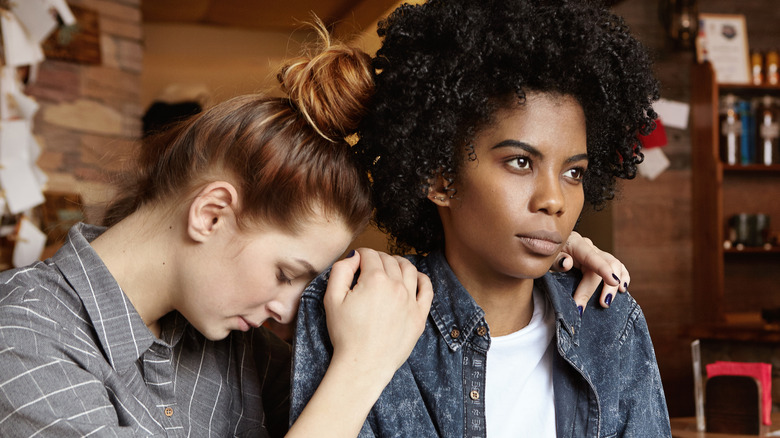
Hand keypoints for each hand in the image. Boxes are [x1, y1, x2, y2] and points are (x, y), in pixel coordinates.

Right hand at [323, 248, 432, 383]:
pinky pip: (427, 289)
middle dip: (378, 258)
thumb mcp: (331, 299)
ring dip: (399, 263)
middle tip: (369, 265)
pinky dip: (422, 278)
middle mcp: (396, 286)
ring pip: (409, 269)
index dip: (361, 254)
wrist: (363, 364)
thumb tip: (354, 256)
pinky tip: (415, 277)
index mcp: (374, 279)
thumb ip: (341, 270)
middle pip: (389, 260)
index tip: (356, 260)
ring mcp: (411, 301)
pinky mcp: (419, 316)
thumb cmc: (345, 334)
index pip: (370, 254)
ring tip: (391, 266)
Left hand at [551, 231, 628, 312]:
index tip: (613, 282)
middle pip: (606, 264)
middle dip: (602, 287)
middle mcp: (590, 247)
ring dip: (614, 284)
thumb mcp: (548, 255)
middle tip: (590, 307)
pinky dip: (623, 277)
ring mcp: (598, 253)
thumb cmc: (548, 253)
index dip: (604, 269)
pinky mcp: (602, 261)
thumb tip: (567, 263)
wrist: (549, 248)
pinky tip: (622, 289)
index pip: (593, 256)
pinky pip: (619, 267)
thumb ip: (556, 259)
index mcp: (577, 244)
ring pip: (616, 265)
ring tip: (606, 302)